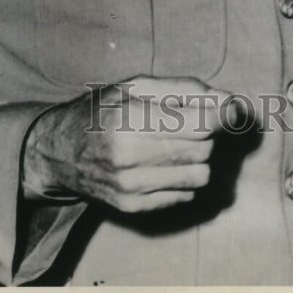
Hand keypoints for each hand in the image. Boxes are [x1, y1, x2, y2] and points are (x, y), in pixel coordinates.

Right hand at [21, 75, 240, 212]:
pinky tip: (162, 164)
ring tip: (172, 144)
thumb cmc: (101, 110)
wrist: (57, 152)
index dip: (225, 115)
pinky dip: (183, 178)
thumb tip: (229, 100)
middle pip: (203, 148)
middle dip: (204, 133)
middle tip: (184, 122)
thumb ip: (184, 89)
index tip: (235, 109)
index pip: (199, 123)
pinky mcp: (133, 208)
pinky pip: (185, 195)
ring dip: (197, 157)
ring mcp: (131, 187)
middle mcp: (130, 156)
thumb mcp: (135, 85)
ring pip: (200, 174)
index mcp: (130, 118)